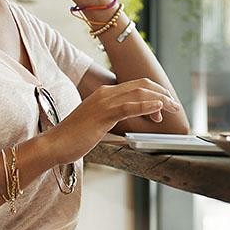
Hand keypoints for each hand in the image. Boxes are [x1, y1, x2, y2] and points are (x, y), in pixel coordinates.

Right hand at [45, 78, 180, 164]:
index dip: (154, 92)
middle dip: (162, 93)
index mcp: (105, 93)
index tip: (165, 104)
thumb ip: (114, 118)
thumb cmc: (74, 137)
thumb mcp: (98, 123)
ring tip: (172, 107)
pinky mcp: (103, 114)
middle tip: (174, 105)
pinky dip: (146, 106)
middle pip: (142, 85)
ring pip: (139, 93)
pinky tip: (158, 109)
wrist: (54, 144)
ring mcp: (104, 102)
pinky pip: (128, 107)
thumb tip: (130, 122)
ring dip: (160, 99)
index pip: (136, 86)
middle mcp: (106, 93)